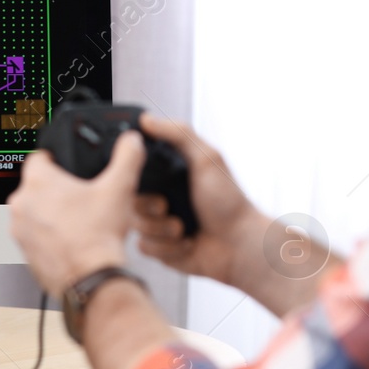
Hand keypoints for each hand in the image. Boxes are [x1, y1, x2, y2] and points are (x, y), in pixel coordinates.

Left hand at [8, 131, 147, 295]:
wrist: (92, 280)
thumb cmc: (98, 239)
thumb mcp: (120, 189)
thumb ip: (127, 157)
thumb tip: (132, 141)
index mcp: (39, 182)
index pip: (39, 157)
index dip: (56, 159)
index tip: (67, 166)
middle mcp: (22, 204)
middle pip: (36, 186)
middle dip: (56, 189)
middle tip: (79, 197)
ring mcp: (20, 231)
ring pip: (34, 212)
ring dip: (50, 213)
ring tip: (77, 221)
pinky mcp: (24, 253)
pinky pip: (34, 236)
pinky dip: (48, 236)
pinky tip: (71, 240)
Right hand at [133, 114, 267, 290]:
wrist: (239, 244)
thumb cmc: (228, 201)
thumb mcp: (206, 158)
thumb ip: (178, 134)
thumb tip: (147, 119)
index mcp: (170, 176)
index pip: (135, 172)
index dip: (136, 177)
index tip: (151, 181)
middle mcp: (163, 198)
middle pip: (130, 199)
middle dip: (150, 206)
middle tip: (168, 205)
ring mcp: (160, 224)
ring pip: (136, 225)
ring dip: (162, 228)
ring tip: (184, 227)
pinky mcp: (161, 248)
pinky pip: (145, 247)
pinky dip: (166, 247)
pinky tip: (186, 242)